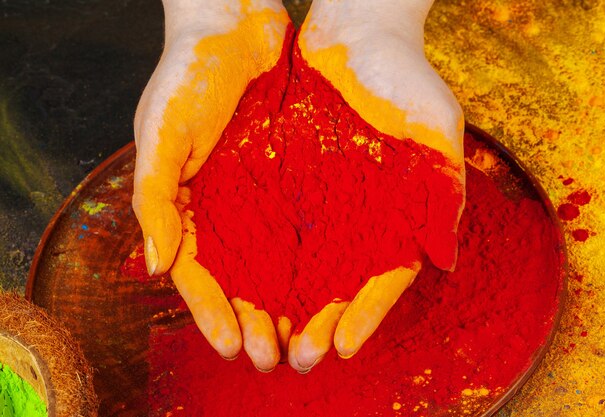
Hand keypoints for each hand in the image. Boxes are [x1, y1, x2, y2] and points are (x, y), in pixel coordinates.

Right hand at [132, 0, 288, 369]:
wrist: (235, 24)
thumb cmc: (187, 75)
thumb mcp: (160, 135)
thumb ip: (154, 200)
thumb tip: (155, 267)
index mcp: (186, 206)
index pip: (197, 274)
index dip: (211, 313)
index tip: (232, 346)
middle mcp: (225, 207)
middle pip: (240, 279)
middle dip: (253, 319)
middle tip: (273, 358)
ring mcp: (260, 194)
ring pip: (275, 261)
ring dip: (287, 302)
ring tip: (305, 339)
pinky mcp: (294, 174)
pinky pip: (306, 223)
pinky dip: (315, 257)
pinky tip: (331, 286)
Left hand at [288, 0, 464, 371]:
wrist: (355, 30)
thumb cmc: (404, 75)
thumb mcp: (435, 128)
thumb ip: (442, 192)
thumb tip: (443, 257)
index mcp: (396, 214)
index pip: (381, 279)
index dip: (363, 315)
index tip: (342, 346)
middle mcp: (355, 216)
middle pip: (334, 284)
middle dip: (315, 324)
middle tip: (294, 358)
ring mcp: (318, 201)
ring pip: (298, 266)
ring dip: (280, 306)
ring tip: (261, 341)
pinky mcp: (283, 180)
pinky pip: (267, 226)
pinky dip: (255, 262)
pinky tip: (239, 289)